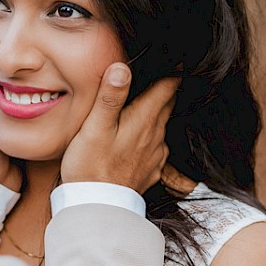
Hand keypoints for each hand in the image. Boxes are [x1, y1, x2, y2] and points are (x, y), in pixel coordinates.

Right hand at [60, 64, 177, 191]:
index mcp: (145, 119)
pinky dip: (150, 134)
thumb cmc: (90, 167)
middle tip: (162, 71)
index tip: (175, 56)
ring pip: (162, 123)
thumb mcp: (94, 128)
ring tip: (144, 100)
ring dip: (157, 110)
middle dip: (166, 86)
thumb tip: (122, 67)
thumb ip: (110, 97)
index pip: (168, 85)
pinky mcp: (151, 170)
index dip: (173, 69)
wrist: (96, 210)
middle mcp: (156, 135)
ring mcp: (156, 154)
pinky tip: (137, 136)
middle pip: (168, 102)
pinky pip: (156, 145)